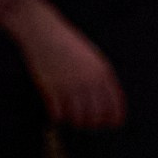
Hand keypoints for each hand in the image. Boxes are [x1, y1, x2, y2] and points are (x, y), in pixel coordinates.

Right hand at [3, 0, 125, 129]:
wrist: (42, 32)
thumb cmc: (68, 44)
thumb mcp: (93, 58)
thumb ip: (102, 78)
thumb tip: (108, 103)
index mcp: (102, 74)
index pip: (115, 106)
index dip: (114, 120)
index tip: (111, 125)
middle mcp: (88, 82)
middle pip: (97, 116)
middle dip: (93, 124)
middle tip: (87, 124)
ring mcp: (69, 85)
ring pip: (78, 118)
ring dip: (75, 122)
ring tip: (71, 118)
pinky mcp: (51, 88)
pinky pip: (59, 114)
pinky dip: (58, 117)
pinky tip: (57, 113)